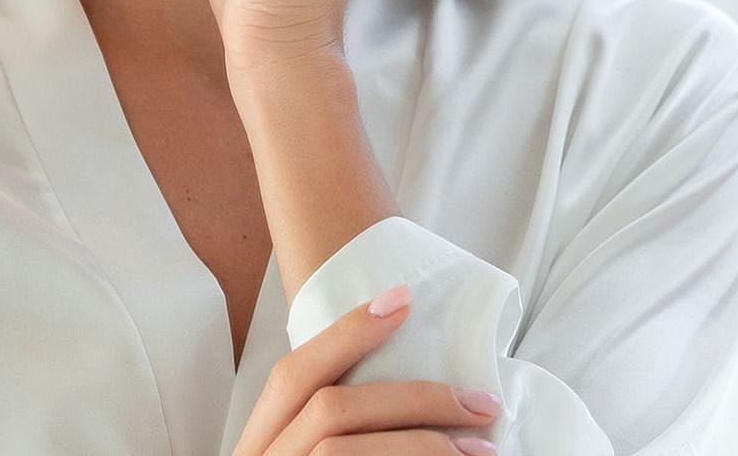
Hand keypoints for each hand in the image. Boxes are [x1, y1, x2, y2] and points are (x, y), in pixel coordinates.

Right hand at [229, 287, 501, 455]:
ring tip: (483, 454)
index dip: (346, 331)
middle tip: (481, 401)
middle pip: (331, 409)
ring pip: (345, 452)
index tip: (403, 297)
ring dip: (422, 444)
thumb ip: (323, 438)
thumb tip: (405, 405)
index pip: (293, 374)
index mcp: (253, 450)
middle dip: (412, 396)